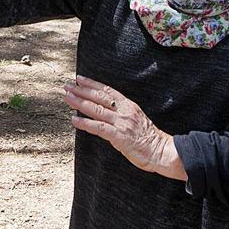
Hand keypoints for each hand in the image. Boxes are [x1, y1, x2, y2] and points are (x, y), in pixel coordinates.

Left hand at [63, 75, 185, 179]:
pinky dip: (85, 123)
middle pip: (99, 97)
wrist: (162, 151)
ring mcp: (121, 123)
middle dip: (81, 90)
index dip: (92, 83)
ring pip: (97, 109)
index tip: (79, 78)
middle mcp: (124, 111)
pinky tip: (74, 120)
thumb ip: (122, 114)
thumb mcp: (136, 119)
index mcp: (129, 105)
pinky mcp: (119, 136)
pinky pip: (99, 128)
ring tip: (67, 97)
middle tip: (67, 85)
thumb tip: (106, 112)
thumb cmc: (149, 138)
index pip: (108, 90)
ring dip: (80, 103)